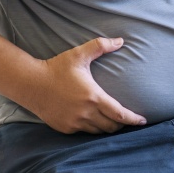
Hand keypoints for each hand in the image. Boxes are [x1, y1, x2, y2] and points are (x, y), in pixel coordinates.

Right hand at [28, 37, 146, 133]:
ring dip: (107, 127)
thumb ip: (100, 46)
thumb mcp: (79, 55)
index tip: (143, 120)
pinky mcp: (65, 128)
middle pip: (112, 126)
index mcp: (93, 97)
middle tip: (127, 119)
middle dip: (122, 124)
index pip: (120, 114)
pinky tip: (94, 120)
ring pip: (99, 131)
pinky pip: (84, 132)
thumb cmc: (56, 68)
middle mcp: (86, 113)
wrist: (30, 83)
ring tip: (113, 120)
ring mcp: (75, 122)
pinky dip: (92, 128)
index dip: (134, 119)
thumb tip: (121, 40)